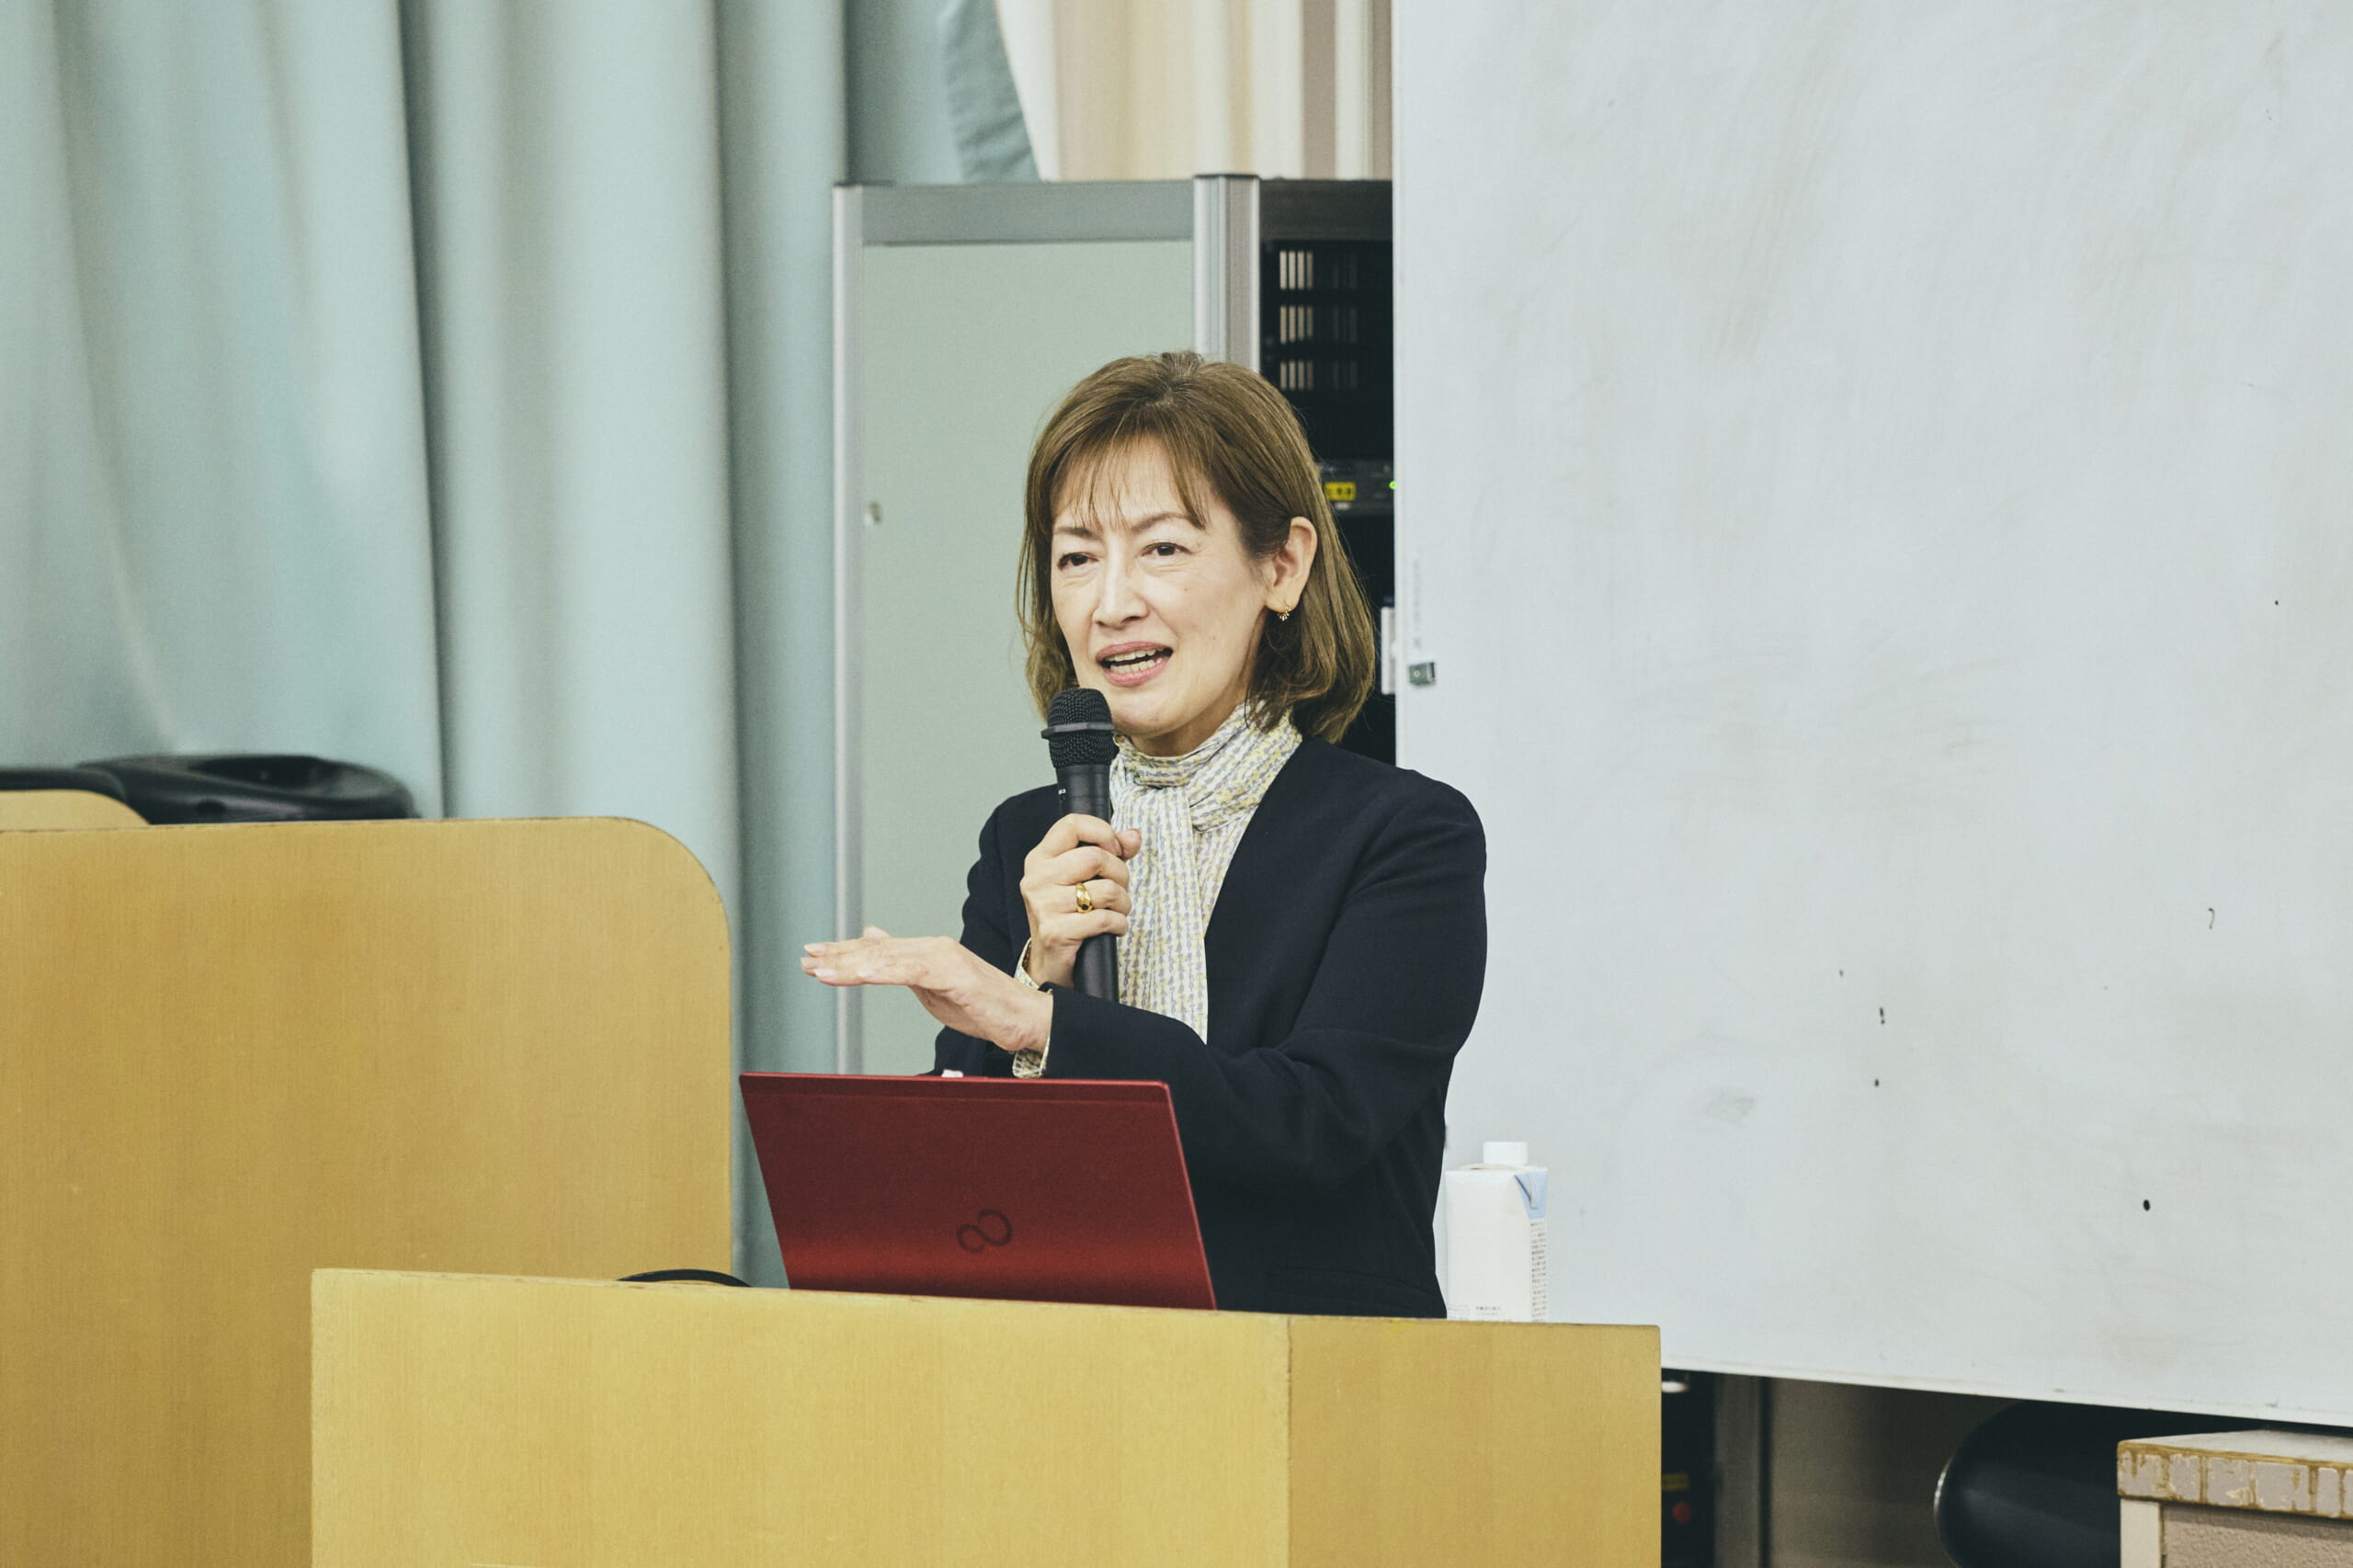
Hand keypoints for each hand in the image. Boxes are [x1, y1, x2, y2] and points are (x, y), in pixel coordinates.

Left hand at [801, 927, 1051, 1055]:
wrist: (1024, 1019)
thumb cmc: (982, 1008)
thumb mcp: (933, 988)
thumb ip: (904, 968)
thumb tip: (876, 947)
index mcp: (926, 952)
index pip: (876, 950)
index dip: (843, 952)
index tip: (813, 955)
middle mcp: (932, 948)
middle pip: (876, 951)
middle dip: (837, 956)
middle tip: (805, 959)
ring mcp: (943, 958)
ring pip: (887, 959)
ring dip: (850, 965)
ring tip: (819, 969)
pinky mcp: (954, 974)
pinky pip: (912, 971)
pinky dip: (884, 971)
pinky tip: (860, 974)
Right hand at [1019, 815, 1140, 987]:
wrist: (1050, 962)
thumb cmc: (1071, 913)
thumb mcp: (1087, 877)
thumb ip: (1111, 852)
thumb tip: (1133, 835)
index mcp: (1041, 858)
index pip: (1072, 824)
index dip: (1103, 832)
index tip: (1114, 850)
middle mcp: (1037, 878)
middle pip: (1095, 857)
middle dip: (1120, 874)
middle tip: (1120, 888)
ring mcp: (1043, 905)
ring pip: (1105, 890)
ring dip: (1123, 902)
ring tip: (1118, 910)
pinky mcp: (1055, 932)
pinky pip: (1104, 919)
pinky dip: (1119, 924)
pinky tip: (1114, 927)